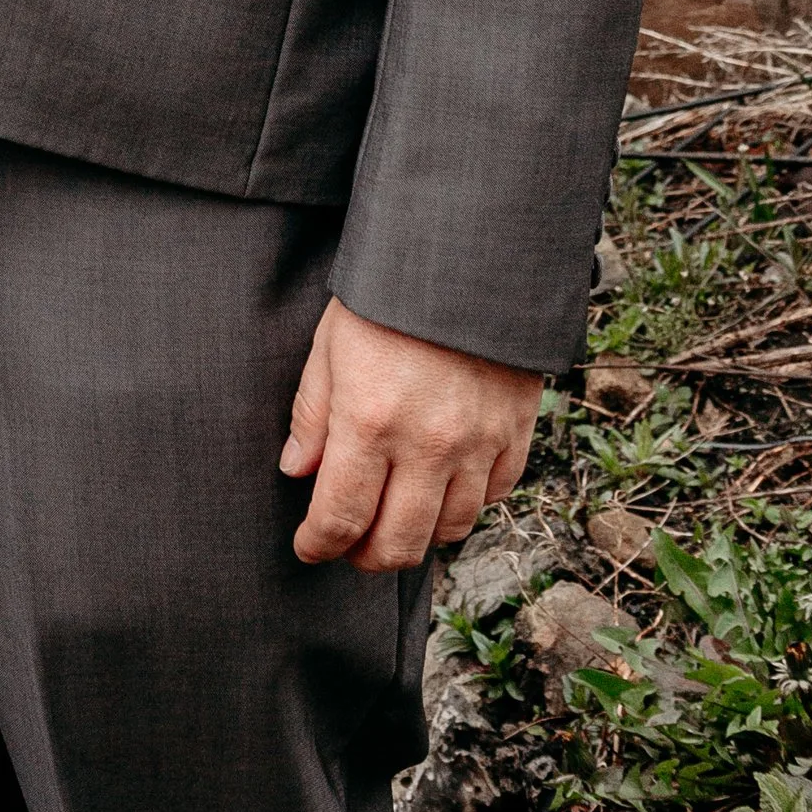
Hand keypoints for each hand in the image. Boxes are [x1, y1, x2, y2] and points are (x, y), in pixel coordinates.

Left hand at [280, 295, 539, 572]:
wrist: (469, 254)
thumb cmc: (387, 294)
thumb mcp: (330, 343)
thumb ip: (312, 413)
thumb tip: (297, 471)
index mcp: (369, 421)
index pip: (340, 516)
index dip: (319, 544)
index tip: (308, 547)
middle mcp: (427, 445)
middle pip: (397, 543)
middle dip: (364, 557)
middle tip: (348, 547)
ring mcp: (477, 444)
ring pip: (448, 531)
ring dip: (416, 537)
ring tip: (393, 523)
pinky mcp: (514, 435)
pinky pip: (491, 498)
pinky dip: (464, 505)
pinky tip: (441, 491)